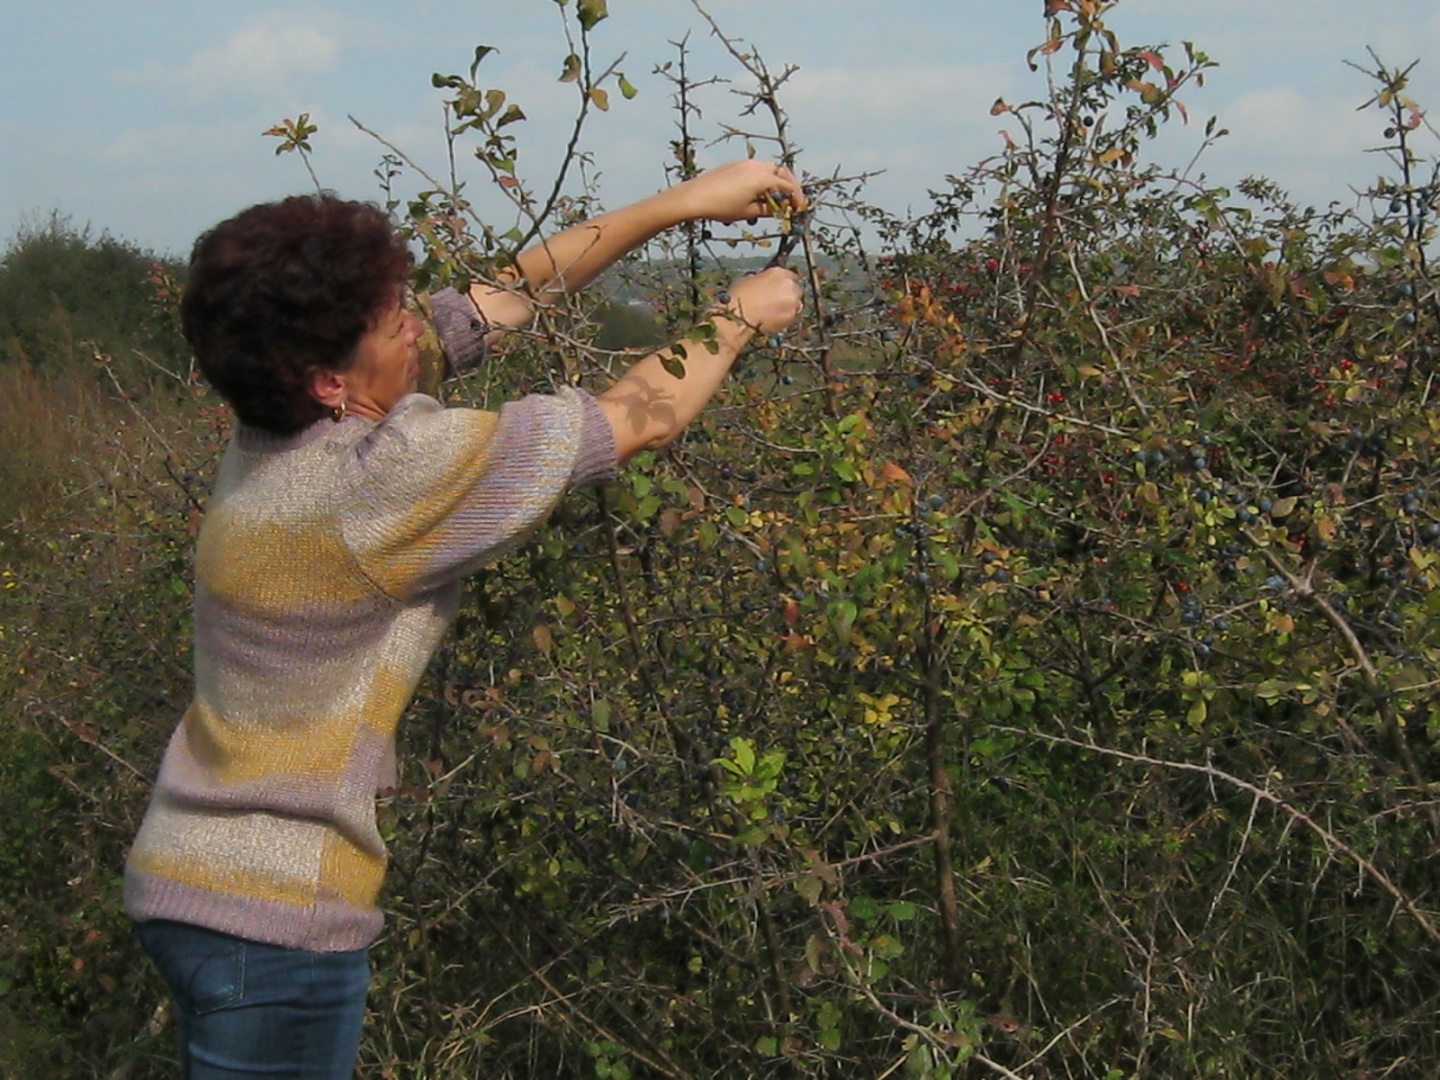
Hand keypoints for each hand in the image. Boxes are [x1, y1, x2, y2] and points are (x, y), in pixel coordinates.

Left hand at [669, 160, 806, 224]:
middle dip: (789, 185)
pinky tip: (758, 192)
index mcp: (763, 178)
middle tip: (792, 199)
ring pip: (769, 169)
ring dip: (776, 181)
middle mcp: (757, 166)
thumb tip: (779, 210)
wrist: (695, 196)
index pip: (788, 186)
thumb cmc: (722, 207)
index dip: (796, 197)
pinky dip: (763, 178)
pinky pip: (756, 169)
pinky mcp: (735, 165)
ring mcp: (745, 163)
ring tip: (775, 198)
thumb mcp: (748, 212)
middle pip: (782, 172)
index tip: (799, 208)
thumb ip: (767, 209)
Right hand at [721, 267, 803, 334]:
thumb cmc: (739, 297)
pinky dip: (785, 319)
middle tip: (777, 302)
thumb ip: (763, 279)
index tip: (781, 289)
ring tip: (775, 312)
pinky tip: (774, 320)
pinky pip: (792, 317)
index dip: (784, 284)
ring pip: (796, 304)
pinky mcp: (791, 316)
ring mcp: (792, 301)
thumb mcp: (749, 279)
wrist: (739, 316)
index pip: (790, 275)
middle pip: (795, 290)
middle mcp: (789, 284)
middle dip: (788, 295)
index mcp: (778, 272)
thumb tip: (765, 284)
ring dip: (788, 307)